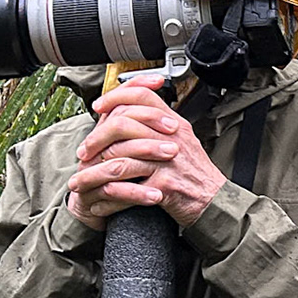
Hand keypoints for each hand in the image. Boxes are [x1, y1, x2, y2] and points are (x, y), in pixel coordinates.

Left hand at [65, 84, 227, 229]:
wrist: (215, 202)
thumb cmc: (195, 174)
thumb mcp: (181, 141)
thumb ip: (159, 126)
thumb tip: (129, 114)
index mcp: (174, 124)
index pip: (142, 95)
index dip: (116, 96)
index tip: (99, 107)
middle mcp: (171, 138)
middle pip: (124, 123)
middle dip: (96, 138)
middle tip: (84, 152)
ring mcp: (168, 161)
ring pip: (120, 157)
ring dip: (95, 171)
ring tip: (83, 180)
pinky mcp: (165, 185)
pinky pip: (128, 188)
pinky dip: (109, 197)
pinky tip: (99, 202)